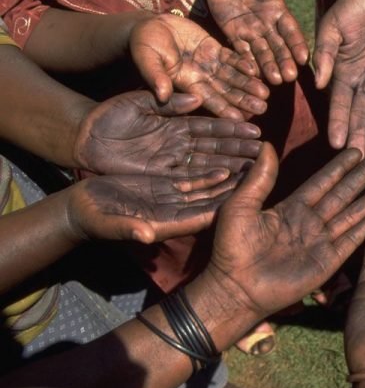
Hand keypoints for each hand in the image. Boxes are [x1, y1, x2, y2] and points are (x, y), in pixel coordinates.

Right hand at [67, 168, 239, 243]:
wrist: (81, 208)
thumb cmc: (93, 220)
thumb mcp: (108, 224)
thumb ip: (127, 229)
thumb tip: (145, 235)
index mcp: (167, 222)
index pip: (203, 215)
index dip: (225, 204)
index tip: (246, 192)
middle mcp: (176, 209)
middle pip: (212, 197)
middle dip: (236, 184)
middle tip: (260, 168)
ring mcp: (172, 195)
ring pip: (207, 182)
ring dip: (228, 170)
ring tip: (251, 156)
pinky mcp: (165, 182)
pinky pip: (192, 171)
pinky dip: (209, 163)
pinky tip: (227, 152)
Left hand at [74, 91, 262, 176]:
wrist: (85, 138)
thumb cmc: (108, 116)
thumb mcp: (138, 103)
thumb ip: (167, 103)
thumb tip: (195, 98)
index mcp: (177, 122)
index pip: (210, 126)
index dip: (231, 128)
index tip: (254, 129)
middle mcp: (179, 143)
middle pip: (215, 148)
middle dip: (239, 149)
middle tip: (263, 151)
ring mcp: (172, 161)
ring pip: (207, 164)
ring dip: (231, 166)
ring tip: (254, 168)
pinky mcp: (161, 177)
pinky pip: (189, 179)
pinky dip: (209, 180)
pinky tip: (228, 182)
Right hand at [130, 13, 268, 119]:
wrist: (149, 25)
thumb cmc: (143, 44)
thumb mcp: (146, 59)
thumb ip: (155, 76)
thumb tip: (162, 95)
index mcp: (186, 85)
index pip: (208, 101)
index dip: (224, 109)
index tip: (240, 119)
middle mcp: (201, 78)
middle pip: (226, 92)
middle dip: (244, 100)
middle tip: (263, 108)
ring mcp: (210, 64)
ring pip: (233, 77)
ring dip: (249, 84)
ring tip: (266, 93)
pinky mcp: (215, 50)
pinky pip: (232, 58)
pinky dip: (244, 63)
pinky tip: (257, 69)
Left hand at [206, 0, 316, 84]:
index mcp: (279, 11)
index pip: (291, 31)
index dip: (297, 44)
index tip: (304, 58)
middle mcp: (268, 26)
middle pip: (278, 47)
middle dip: (284, 61)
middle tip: (289, 77)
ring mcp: (251, 32)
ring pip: (261, 52)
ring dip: (268, 67)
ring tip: (274, 81)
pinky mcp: (234, 34)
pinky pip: (240, 50)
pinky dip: (246, 62)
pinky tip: (251, 74)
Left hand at [207, 143, 364, 318]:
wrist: (236, 287)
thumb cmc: (233, 247)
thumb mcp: (241, 206)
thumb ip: (259, 179)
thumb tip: (267, 145)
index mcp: (291, 207)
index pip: (322, 182)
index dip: (339, 167)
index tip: (356, 151)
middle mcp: (310, 222)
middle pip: (342, 194)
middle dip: (361, 177)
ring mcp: (320, 242)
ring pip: (351, 215)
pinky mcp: (328, 261)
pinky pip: (351, 240)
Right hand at [313, 0, 364, 153]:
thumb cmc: (353, 3)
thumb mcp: (333, 26)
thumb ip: (326, 53)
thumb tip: (319, 81)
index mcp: (346, 73)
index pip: (341, 104)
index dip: (339, 123)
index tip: (336, 144)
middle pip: (364, 114)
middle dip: (363, 137)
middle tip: (361, 161)